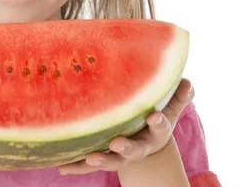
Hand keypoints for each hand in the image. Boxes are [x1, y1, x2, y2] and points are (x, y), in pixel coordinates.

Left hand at [58, 78, 193, 174]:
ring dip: (101, 160)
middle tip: (117, 143)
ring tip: (91, 158)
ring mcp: (120, 155)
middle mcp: (138, 147)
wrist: (145, 146)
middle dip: (126, 147)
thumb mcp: (168, 109)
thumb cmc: (154, 119)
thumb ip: (178, 97)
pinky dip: (76, 167)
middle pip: (133, 149)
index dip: (158, 123)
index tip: (154, 117)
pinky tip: (61, 167)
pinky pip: (88, 165)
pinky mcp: (104, 158)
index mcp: (154, 133)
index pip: (159, 128)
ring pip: (111, 160)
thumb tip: (189, 82)